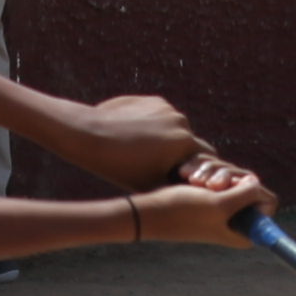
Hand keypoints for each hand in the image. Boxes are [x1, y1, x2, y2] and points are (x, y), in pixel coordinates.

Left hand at [52, 89, 209, 187]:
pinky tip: (135, 136)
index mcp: (184, 142)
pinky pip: (161, 116)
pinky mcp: (154, 100)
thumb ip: (177, 186)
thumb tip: (195, 195)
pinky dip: (154, 126)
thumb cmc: (120, 167)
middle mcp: (181, 121)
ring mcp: (167, 108)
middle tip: (166, 168)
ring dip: (167, 139)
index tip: (187, 180)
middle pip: (189, 143)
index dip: (198, 171)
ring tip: (145, 152)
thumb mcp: (151, 184)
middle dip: (181, 154)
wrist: (89, 135)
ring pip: (174, 129)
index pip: (205, 159)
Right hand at [129, 155, 274, 245]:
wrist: (150, 211)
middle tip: (210, 184)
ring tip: (194, 180)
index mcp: (244, 230)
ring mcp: (220, 205)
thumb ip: (246, 194)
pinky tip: (186, 174)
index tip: (234, 188)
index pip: (268, 204)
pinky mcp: (206, 194)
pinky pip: (215, 173)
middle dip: (229, 176)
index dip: (254, 190)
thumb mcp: (220, 205)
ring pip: (230, 175)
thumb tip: (257, 183)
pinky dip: (203, 169)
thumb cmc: (183, 212)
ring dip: (213, 171)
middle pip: (250, 184)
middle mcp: (235, 219)